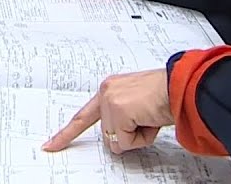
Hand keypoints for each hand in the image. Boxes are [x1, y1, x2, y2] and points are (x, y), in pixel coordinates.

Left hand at [43, 70, 172, 153]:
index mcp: (110, 88)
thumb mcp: (138, 105)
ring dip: (136, 136)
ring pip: (116, 139)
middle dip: (128, 134)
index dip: (66, 133)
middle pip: (107, 133)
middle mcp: (106, 91)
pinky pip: (125, 142)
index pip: (83, 116)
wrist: (180, 86)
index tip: (50, 145)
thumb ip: (123, 118)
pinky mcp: (118, 111)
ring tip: (150, 117)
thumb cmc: (166, 94)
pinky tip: (150, 120)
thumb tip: (118, 140)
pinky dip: (141, 137)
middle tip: (147, 119)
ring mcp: (110, 101)